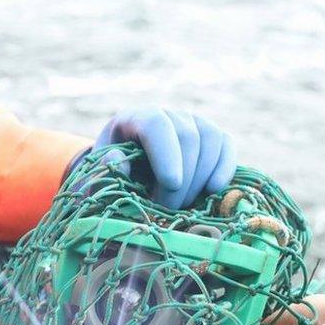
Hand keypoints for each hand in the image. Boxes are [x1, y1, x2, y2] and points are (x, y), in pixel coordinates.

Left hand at [91, 108, 236, 208]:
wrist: (129, 178)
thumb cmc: (112, 179)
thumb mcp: (98, 178)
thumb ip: (103, 172)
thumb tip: (116, 160)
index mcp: (134, 119)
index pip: (156, 124)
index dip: (167, 154)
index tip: (171, 185)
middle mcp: (167, 114)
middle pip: (187, 136)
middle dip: (182, 179)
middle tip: (167, 210)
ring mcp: (193, 122)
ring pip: (210, 140)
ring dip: (200, 179)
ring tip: (181, 207)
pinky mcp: (212, 137)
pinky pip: (226, 145)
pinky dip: (224, 168)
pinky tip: (213, 191)